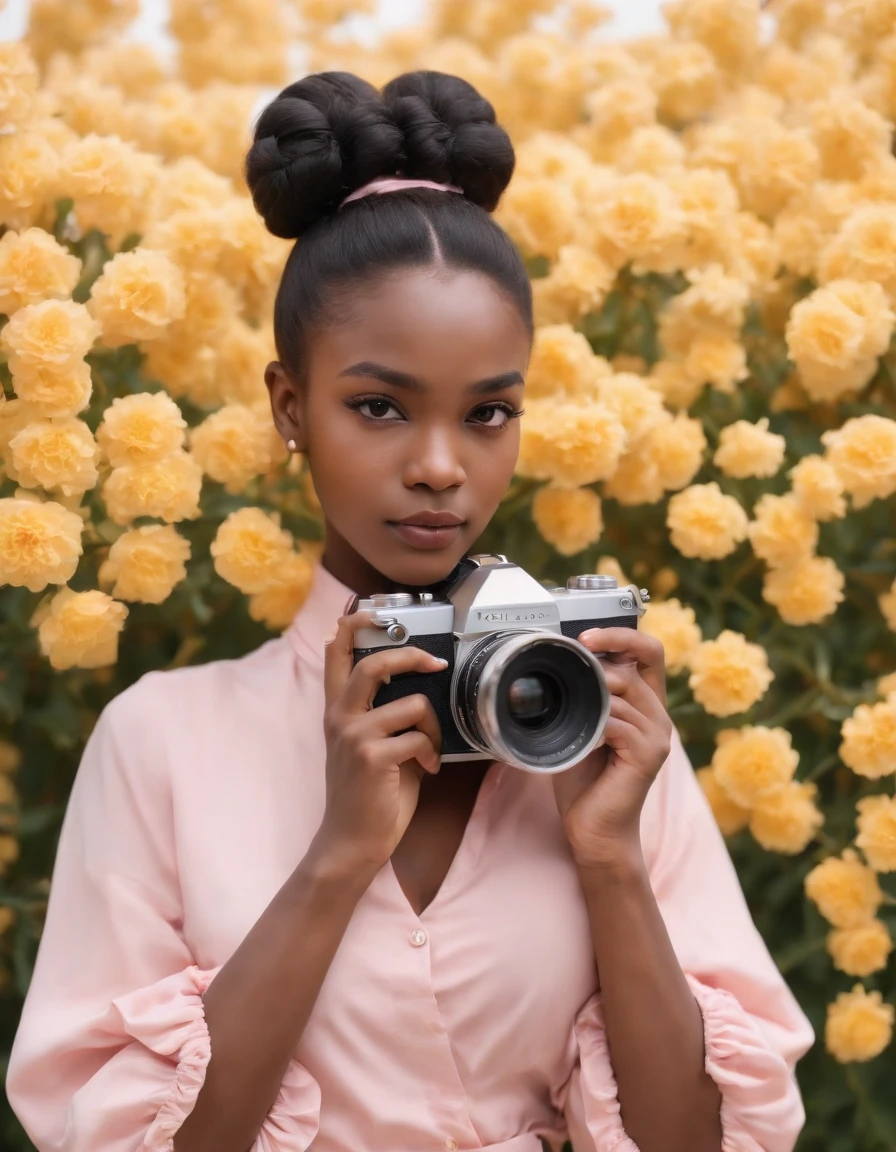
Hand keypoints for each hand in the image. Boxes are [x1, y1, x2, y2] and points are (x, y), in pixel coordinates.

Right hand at [315, 609, 447, 881]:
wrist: (350, 843)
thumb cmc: (367, 795)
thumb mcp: (368, 746)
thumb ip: (384, 715)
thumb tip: (421, 687)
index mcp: (337, 710)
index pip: (337, 653)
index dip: (355, 623)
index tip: (375, 611)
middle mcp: (340, 717)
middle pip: (374, 662)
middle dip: (411, 654)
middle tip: (436, 662)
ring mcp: (355, 736)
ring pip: (411, 702)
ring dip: (434, 724)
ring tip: (431, 746)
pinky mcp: (373, 757)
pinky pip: (419, 737)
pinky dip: (432, 752)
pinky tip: (427, 768)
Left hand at [552, 628, 672, 870]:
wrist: (593, 830)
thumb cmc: (583, 779)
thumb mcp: (580, 725)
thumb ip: (584, 695)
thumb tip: (560, 661)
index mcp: (645, 704)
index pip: (648, 651)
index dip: (621, 634)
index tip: (586, 636)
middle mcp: (658, 716)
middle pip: (633, 667)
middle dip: (597, 665)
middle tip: (567, 678)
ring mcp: (658, 735)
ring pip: (622, 693)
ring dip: (589, 699)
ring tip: (570, 719)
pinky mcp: (649, 754)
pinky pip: (618, 722)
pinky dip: (593, 725)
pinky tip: (580, 739)